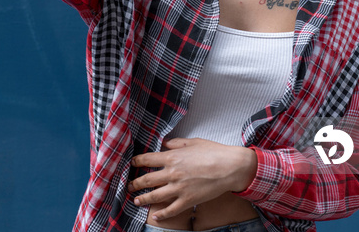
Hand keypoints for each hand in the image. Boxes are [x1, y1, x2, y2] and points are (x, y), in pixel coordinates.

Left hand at [129, 138, 256, 220]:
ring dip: (143, 199)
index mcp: (172, 157)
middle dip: (135, 183)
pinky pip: (171, 210)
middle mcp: (172, 173)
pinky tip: (156, 216)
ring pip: (155, 196)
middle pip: (147, 180)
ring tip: (136, 201)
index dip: (137, 162)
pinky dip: (162, 214)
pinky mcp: (188, 200)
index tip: (132, 164)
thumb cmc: (213, 152)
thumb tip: (165, 143)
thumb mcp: (193, 142)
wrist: (230, 167)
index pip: (147, 159)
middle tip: (129, 186)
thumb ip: (176, 143)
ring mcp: (179, 188)